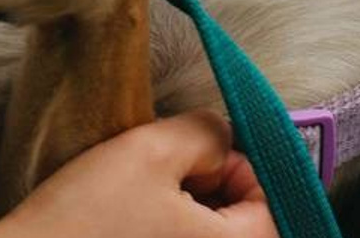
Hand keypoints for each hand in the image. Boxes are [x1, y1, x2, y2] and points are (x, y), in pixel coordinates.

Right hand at [0, 110, 272, 237]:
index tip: (192, 156)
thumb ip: (205, 132)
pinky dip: (165, 235)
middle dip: (210, 190)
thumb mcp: (152, 149)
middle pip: (243, 226)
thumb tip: (222, 139)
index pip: (270, 203)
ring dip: (186, 214)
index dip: (236, 166)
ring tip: (141, 199)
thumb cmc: (88, 218)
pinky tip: (128, 224)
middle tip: (163, 174)